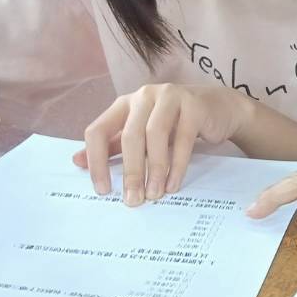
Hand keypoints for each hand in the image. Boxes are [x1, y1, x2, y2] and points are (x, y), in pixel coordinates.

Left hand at [74, 84, 252, 205]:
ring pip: (156, 135)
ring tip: (155, 194)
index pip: (98, 130)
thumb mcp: (141, 132)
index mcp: (124, 104)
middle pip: (130, 136)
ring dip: (155, 169)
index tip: (103, 190)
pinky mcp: (194, 106)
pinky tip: (173, 184)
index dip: (96, 161)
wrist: (218, 108)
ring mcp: (170, 97)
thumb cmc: (175, 122)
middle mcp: (144, 96)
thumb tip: (77, 161)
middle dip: (131, 172)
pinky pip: (183, 139)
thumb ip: (112, 145)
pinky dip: (177, 165)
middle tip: (133, 200)